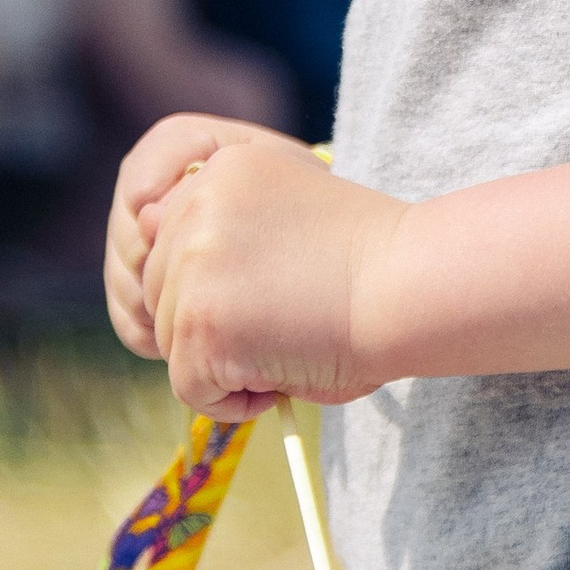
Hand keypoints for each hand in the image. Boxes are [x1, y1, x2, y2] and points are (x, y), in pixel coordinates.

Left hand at [105, 113, 407, 420]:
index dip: (216, 284)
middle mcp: (195, 206)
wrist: (412, 287)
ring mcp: (192, 266)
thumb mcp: (283, 217)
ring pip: (172, 343)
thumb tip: (158, 284)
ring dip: (225, 362)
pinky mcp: (199, 325)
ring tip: (290, 343)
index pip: (172, 244)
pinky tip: (286, 372)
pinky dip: (235, 400)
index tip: (267, 294)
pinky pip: (192, 388)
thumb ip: (225, 232)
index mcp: (221, 169)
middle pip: (160, 293)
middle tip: (285, 322)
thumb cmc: (370, 264)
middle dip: (213, 324)